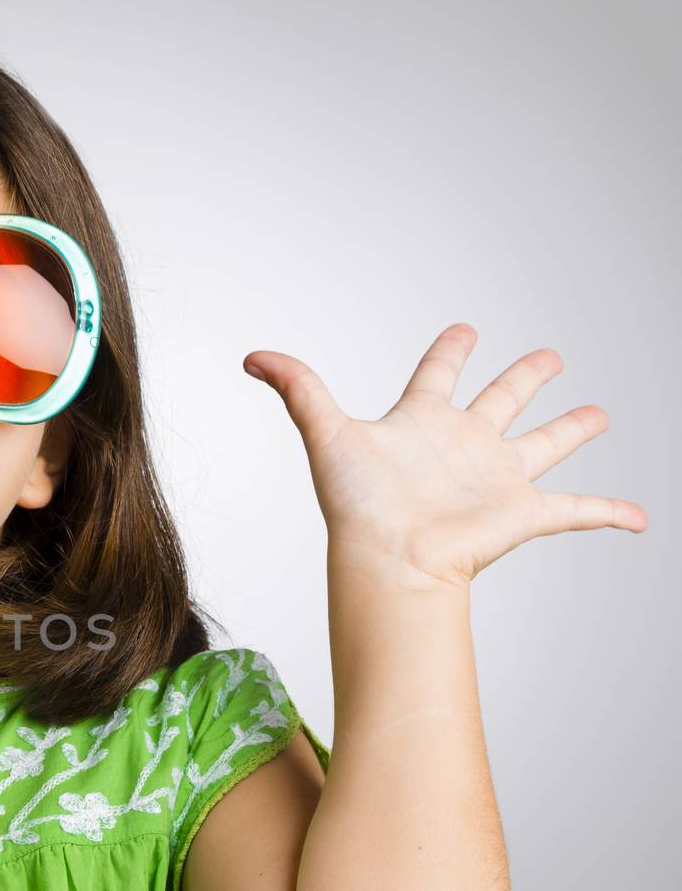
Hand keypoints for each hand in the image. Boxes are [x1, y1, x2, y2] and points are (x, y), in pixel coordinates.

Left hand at [240, 323, 648, 591]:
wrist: (389, 561)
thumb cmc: (357, 506)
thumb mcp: (328, 433)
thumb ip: (297, 389)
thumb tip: (251, 355)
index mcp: (422, 423)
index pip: (438, 375)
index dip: (451, 351)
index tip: (465, 329)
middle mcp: (462, 447)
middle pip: (503, 401)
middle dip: (526, 377)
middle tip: (551, 355)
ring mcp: (495, 480)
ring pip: (545, 444)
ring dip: (573, 429)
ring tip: (598, 413)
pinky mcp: (523, 513)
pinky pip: (579, 511)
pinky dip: (612, 513)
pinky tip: (640, 519)